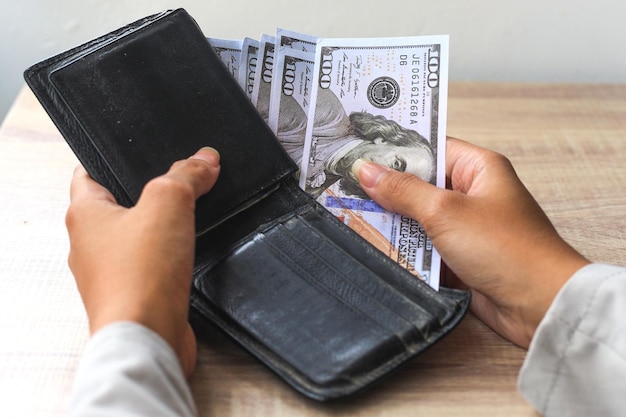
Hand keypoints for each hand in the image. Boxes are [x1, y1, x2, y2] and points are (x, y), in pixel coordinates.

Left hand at [65, 147, 220, 375]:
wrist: (147, 337)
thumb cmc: (141, 274)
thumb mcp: (168, 203)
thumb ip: (186, 175)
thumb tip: (204, 159)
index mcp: (84, 215)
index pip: (89, 173)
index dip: (114, 159)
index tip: (140, 153)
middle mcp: (90, 244)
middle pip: (116, 205)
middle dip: (147, 194)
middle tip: (176, 182)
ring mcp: (109, 273)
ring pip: (134, 238)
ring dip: (159, 228)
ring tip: (188, 216)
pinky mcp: (133, 294)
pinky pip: (149, 266)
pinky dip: (166, 257)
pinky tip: (188, 253)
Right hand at [352, 137, 588, 347]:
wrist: (538, 304)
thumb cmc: (506, 248)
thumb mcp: (445, 211)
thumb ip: (403, 191)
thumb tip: (367, 170)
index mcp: (478, 169)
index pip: (430, 147)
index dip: (395, 150)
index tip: (359, 151)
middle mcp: (471, 194)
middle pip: (419, 184)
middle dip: (386, 189)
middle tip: (345, 186)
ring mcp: (463, 227)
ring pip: (416, 218)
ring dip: (391, 221)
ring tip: (350, 214)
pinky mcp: (457, 257)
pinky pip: (422, 246)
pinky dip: (402, 248)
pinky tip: (372, 245)